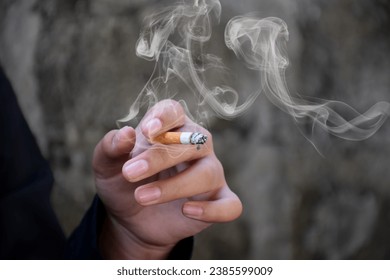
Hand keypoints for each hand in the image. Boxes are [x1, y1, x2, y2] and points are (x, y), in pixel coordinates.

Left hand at [93, 100, 241, 258]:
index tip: (147, 131)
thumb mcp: (106, 166)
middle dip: (160, 157)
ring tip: (142, 197)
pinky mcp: (217, 200)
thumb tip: (126, 133)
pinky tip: (187, 211)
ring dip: (175, 186)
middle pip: (192, 141)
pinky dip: (212, 210)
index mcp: (170, 128)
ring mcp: (210, 173)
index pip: (174, 112)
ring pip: (207, 173)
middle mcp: (196, 146)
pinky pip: (230, 205)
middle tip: (129, 173)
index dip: (164, 117)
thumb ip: (111, 148)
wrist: (131, 218)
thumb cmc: (124, 183)